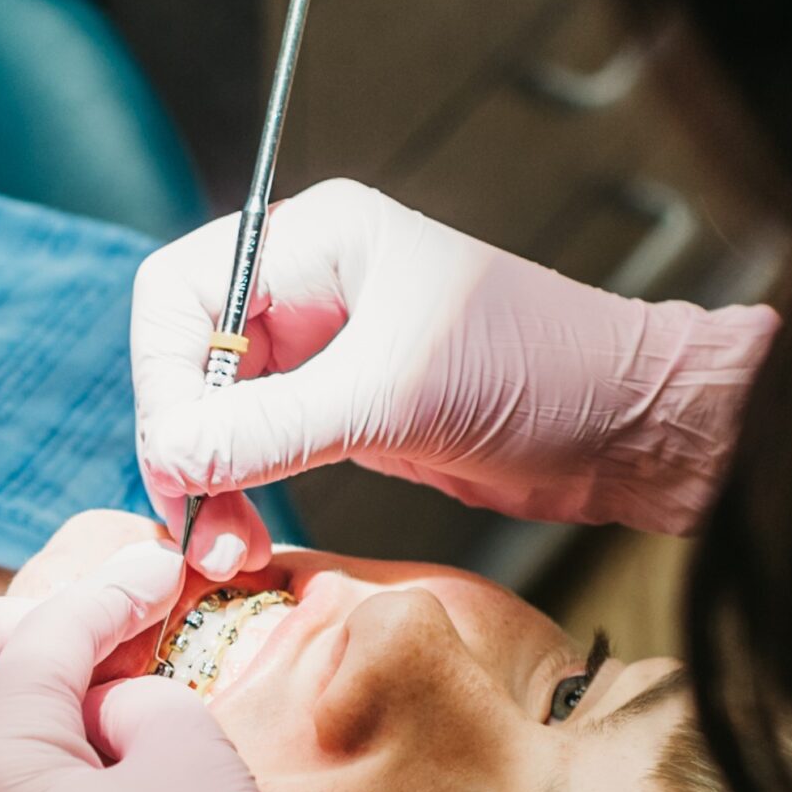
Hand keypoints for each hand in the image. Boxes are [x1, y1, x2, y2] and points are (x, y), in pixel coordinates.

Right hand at [132, 179, 779, 571]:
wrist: (627, 430)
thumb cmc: (541, 374)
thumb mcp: (396, 397)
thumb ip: (273, 427)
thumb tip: (169, 457)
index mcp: (317, 241)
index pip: (180, 294)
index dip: (164, 381)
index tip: (180, 464)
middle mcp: (310, 287)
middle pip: (187, 359)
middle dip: (184, 447)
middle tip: (201, 530)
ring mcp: (324, 352)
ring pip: (217, 414)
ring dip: (209, 484)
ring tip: (227, 551)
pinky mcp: (343, 410)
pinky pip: (257, 449)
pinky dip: (242, 495)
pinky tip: (248, 538)